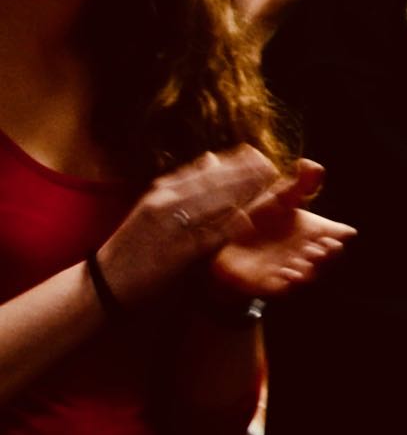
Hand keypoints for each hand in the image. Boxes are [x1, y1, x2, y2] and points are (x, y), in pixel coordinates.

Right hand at [98, 145, 289, 302]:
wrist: (107, 280)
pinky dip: (227, 227)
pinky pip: (207, 236)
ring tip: (268, 186)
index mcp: (161, 192)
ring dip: (241, 195)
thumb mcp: (155, 204)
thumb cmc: (135, 242)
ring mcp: (171, 227)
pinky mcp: (176, 252)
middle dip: (243, 174)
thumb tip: (212, 156)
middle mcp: (165, 204)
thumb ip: (184, 183)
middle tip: (271, 166)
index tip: (258, 155)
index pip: (204, 171)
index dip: (233, 162)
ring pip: (212, 205)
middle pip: (212, 184)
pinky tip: (246, 219)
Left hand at [203, 163, 347, 303]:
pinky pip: (284, 288)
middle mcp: (307, 251)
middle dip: (327, 254)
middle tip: (319, 247)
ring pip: (309, 275)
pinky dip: (288, 282)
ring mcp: (291, 269)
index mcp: (314, 231)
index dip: (342, 235)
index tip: (341, 232)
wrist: (227, 242)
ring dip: (309, 269)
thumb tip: (310, 163)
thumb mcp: (279, 197)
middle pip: (328, 257)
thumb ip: (299, 183)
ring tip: (303, 259)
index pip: (341, 235)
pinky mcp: (271, 284)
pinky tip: (285, 272)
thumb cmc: (259, 218)